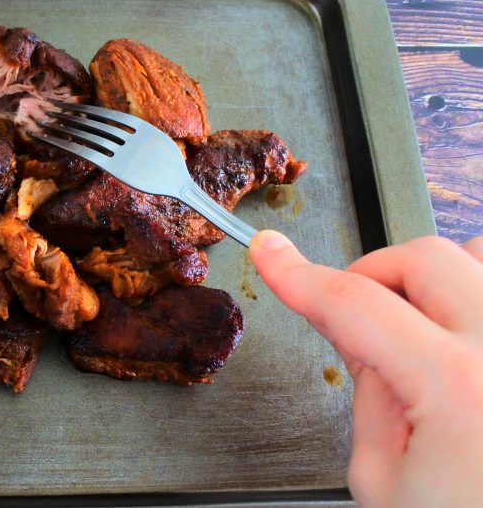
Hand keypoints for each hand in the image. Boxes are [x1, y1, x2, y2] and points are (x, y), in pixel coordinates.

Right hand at [250, 230, 482, 507]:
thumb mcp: (383, 481)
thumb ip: (369, 394)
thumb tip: (362, 337)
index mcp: (460, 388)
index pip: (354, 304)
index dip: (298, 275)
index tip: (272, 253)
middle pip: (425, 259)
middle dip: (374, 275)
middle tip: (353, 312)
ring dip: (441, 279)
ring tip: (424, 326)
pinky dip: (479, 295)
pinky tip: (467, 336)